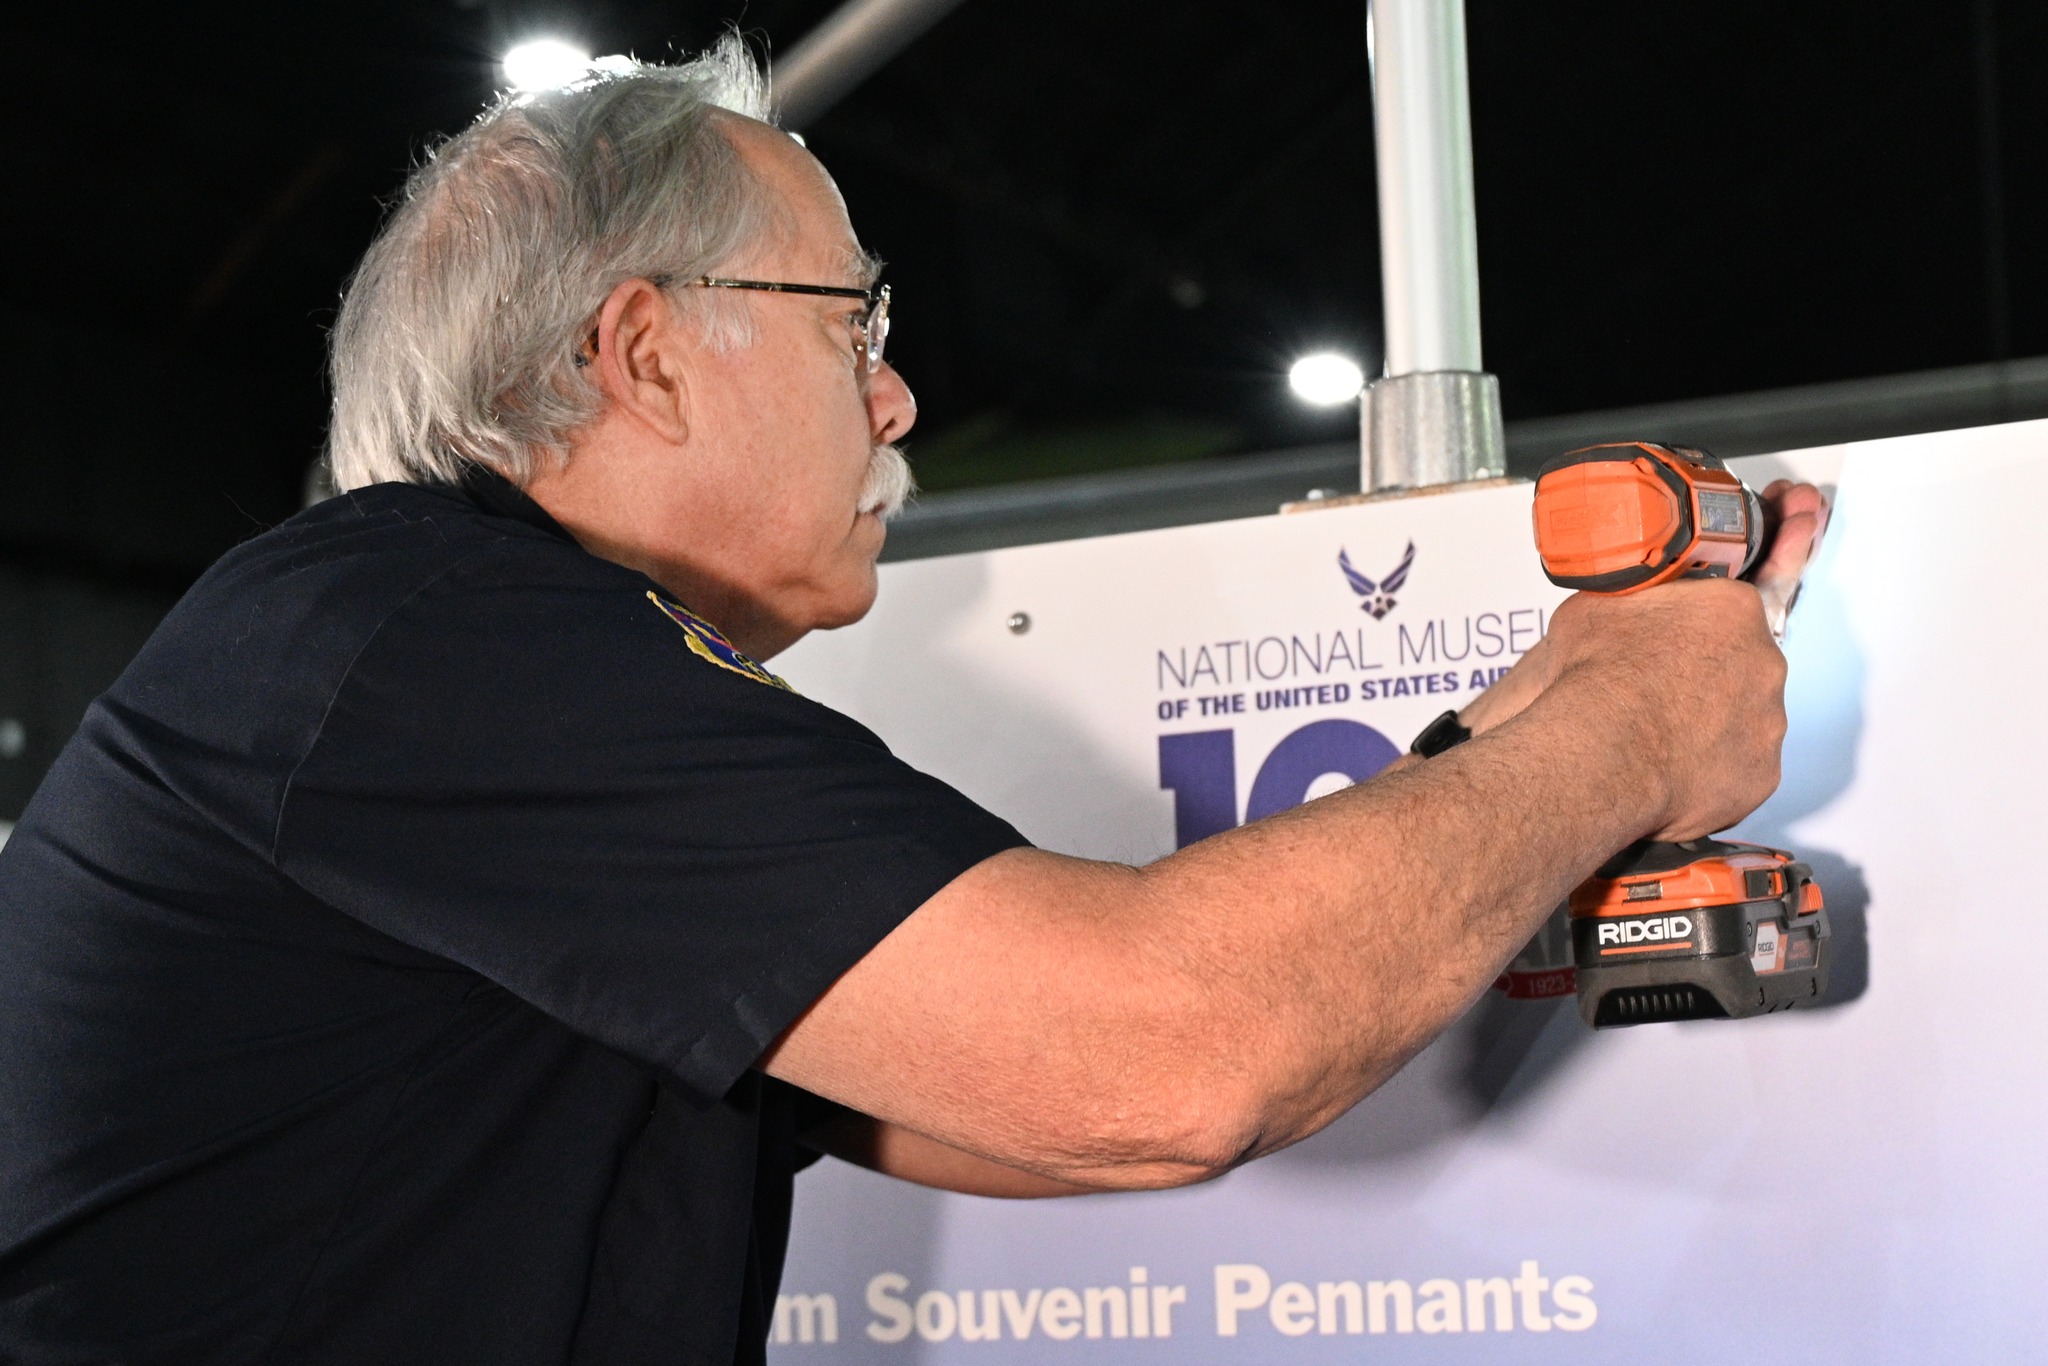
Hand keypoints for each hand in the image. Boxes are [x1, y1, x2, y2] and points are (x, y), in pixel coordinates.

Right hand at [1458, 480, 1827, 740]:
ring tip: (1657, 734)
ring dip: (1709, 723)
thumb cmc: (1598, 680)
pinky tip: (1672, 767)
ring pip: (1743, 719)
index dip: (1708, 622)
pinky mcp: (1762, 775)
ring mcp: (1767, 721)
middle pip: (1743, 664)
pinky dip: (1713, 769)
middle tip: (1662, 690)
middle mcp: (1763, 662)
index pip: (1735, 604)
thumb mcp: (1597, 605)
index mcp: (1732, 609)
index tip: (1695, 635)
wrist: (1600, 753)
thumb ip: (1629, 596)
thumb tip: (1620, 592)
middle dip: (1708, 676)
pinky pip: (1740, 769)